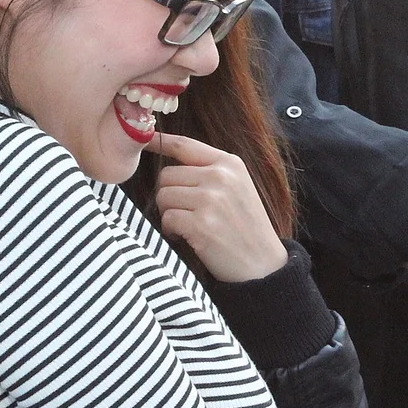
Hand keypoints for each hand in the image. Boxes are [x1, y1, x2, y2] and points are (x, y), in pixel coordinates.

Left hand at [145, 132, 288, 282]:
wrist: (263, 264)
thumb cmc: (245, 228)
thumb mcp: (237, 188)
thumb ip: (209, 172)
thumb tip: (168, 167)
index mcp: (229, 163)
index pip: (184, 145)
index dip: (160, 142)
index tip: (144, 142)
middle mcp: (220, 176)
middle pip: (167, 175)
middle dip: (169, 196)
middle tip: (185, 214)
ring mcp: (211, 199)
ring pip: (163, 196)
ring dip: (168, 214)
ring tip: (188, 226)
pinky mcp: (201, 224)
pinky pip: (167, 218)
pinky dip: (171, 231)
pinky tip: (187, 237)